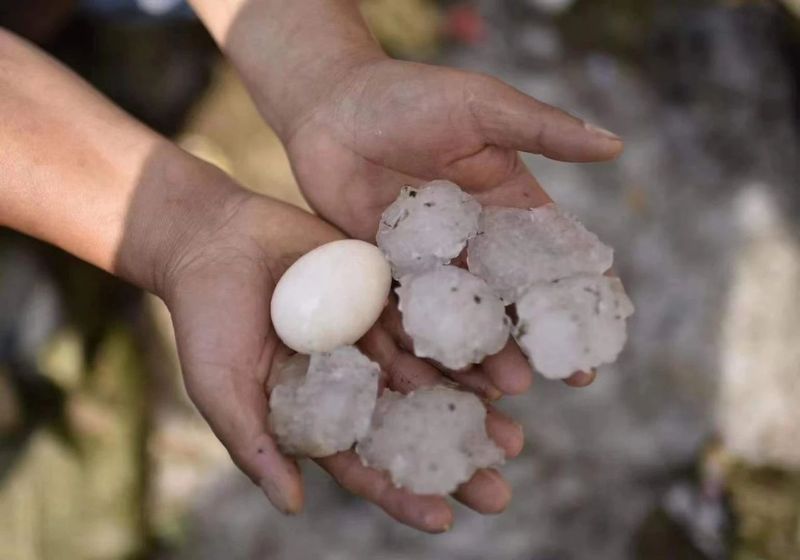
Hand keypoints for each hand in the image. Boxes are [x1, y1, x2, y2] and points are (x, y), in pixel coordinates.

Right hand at [160, 170, 525, 531]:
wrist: (216, 237)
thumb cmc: (206, 318)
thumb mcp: (221, 386)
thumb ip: (255, 443)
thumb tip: (293, 506)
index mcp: (315, 410)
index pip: (362, 462)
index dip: (399, 492)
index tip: (443, 518)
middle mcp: (351, 379)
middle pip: (408, 426)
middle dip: (451, 458)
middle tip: (498, 491)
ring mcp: (370, 336)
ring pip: (429, 377)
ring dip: (471, 407)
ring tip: (512, 437)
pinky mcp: (383, 293)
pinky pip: (427, 319)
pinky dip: (460, 342)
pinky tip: (496, 364)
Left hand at [282, 58, 622, 387]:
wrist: (330, 106)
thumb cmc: (410, 95)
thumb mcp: (484, 108)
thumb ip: (544, 130)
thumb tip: (616, 145)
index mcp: (507, 205)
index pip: (554, 255)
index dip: (581, 291)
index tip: (607, 329)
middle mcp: (473, 241)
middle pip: (512, 298)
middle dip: (540, 337)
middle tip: (570, 377)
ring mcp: (429, 262)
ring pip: (464, 316)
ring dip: (487, 352)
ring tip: (509, 389)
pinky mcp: (385, 275)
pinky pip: (408, 316)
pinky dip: (425, 347)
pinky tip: (442, 377)